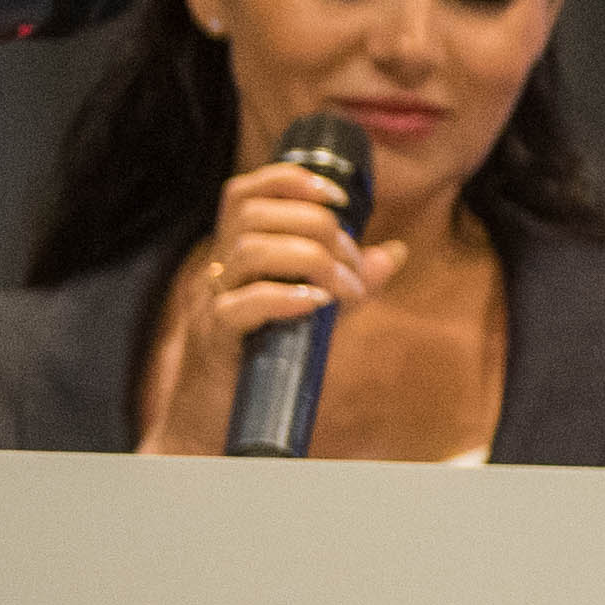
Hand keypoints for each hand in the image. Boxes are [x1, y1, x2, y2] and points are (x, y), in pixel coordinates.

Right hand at [143, 156, 409, 441]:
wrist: (220, 424)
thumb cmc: (267, 363)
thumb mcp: (317, 312)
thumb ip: (350, 282)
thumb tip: (395, 252)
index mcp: (236, 255)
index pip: (245, 193)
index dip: (289, 180)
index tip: (338, 197)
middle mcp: (218, 271)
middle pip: (256, 215)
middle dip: (320, 229)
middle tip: (353, 268)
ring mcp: (209, 303)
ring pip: (250, 250)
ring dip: (312, 261)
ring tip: (344, 290)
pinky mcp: (212, 339)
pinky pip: (238, 304)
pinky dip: (285, 297)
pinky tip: (317, 305)